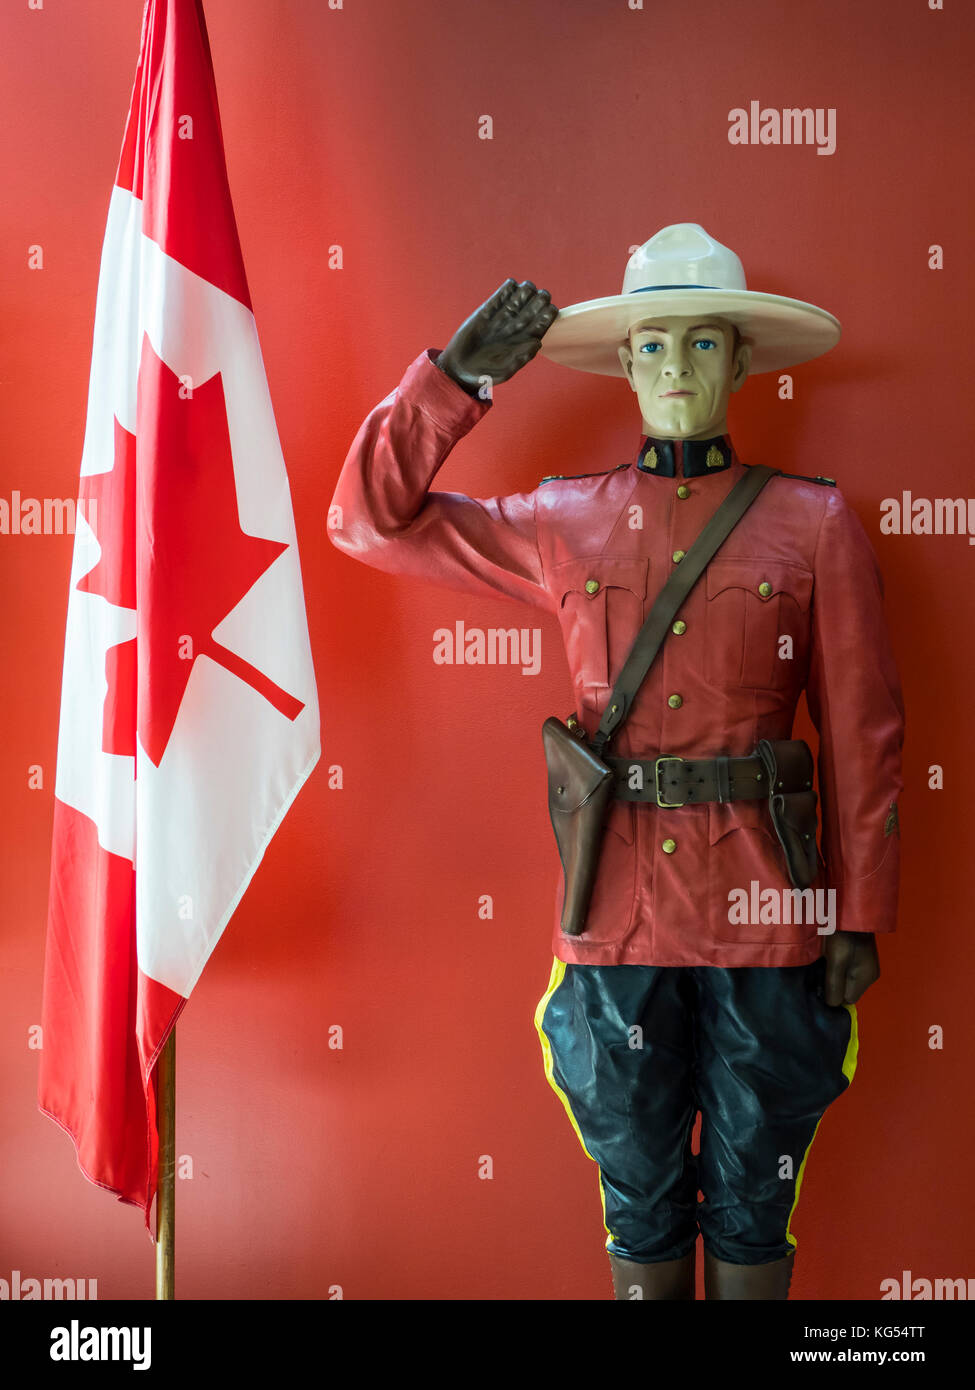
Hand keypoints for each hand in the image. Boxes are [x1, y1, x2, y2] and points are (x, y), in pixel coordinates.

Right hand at [435, 279, 557, 395]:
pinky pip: (499, 298)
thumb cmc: (484, 375)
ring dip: (525, 291)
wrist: (458, 369)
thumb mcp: (504, 372)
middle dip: (540, 299)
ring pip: (518, 300)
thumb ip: (521, 358)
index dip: (548, 314)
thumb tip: (538, 342)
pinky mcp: (485, 312)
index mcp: (523, 342)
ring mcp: (500, 319)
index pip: (541, 324)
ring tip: (526, 288)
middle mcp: (514, 328)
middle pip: (533, 308)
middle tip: (541, 295)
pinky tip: (511, 285)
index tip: (549, 308)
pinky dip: (506, 290)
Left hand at [823, 930, 879, 1005]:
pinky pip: (850, 970)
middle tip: (823, 969)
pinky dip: (841, 967)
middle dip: (835, 984)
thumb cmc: (842, 938)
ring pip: (848, 980)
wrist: (850, 914)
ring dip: (837, 975)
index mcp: (865, 979)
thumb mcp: (835, 963)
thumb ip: (834, 986)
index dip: (833, 993)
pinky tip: (833, 957)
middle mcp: (870, 976)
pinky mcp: (864, 958)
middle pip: (848, 990)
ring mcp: (868, 966)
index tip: (822, 980)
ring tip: (827, 961)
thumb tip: (833, 1005)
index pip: (847, 999)